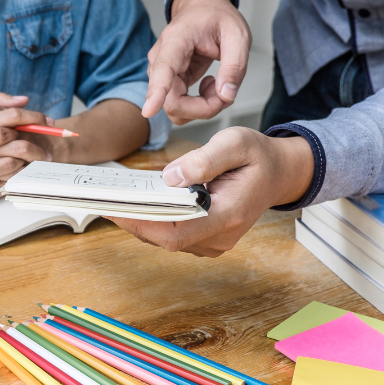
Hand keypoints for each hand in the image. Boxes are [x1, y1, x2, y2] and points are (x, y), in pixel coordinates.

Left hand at [107, 128, 313, 256]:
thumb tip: (171, 176)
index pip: (177, 233)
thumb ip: (204, 160)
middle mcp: (220, 236)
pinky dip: (152, 221)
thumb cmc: (258, 157)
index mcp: (229, 215)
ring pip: (166, 239)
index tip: (116, 209)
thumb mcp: (236, 143)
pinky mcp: (206, 238)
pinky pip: (173, 234)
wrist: (279, 173)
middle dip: (133, 221)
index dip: (142, 224)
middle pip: (165, 239)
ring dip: (140, 221)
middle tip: (104, 201)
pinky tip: (137, 203)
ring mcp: (214, 241)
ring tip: (114, 200)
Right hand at [143, 0, 251, 124]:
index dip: (156, 93)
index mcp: (175, 41)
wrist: (201, 8)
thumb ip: (235, 66)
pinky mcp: (168, 83)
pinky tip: (210, 85)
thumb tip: (226, 96)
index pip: (162, 70)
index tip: (148, 111)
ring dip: (203, 107)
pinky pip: (180, 106)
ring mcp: (161, 74)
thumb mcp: (237, 34)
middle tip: (226, 92)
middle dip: (203, 108)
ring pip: (175, 108)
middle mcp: (160, 60)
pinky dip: (200, 105)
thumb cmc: (216, 17)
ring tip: (219, 84)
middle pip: (171, 101)